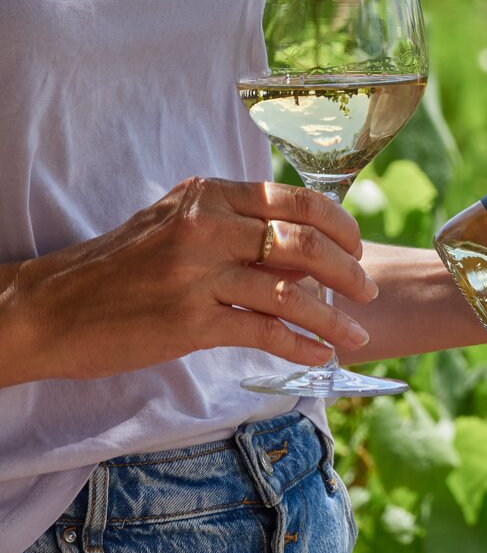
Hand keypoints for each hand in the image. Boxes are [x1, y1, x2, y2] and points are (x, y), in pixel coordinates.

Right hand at [2, 177, 376, 384]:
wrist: (51, 309)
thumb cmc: (120, 267)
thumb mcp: (177, 224)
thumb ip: (233, 224)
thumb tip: (300, 242)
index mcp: (209, 196)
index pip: (296, 201)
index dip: (340, 225)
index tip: (357, 248)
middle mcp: (207, 228)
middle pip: (305, 243)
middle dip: (349, 270)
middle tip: (368, 291)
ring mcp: (199, 275)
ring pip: (292, 292)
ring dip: (334, 316)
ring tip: (357, 333)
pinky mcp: (190, 323)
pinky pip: (264, 332)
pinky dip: (302, 345)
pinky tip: (321, 356)